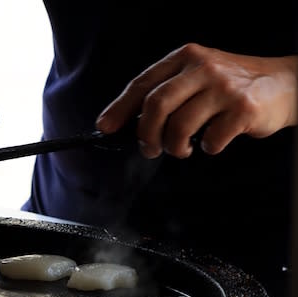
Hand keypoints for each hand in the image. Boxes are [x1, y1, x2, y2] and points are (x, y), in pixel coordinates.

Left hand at [96, 43, 297, 158]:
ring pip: (179, 126)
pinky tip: (211, 142)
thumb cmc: (232, 86)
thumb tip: (126, 122)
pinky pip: (210, 140)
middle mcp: (204, 68)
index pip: (143, 83)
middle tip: (148, 149)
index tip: (105, 127)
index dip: (120, 108)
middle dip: (145, 134)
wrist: (285, 84)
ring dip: (174, 146)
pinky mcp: (243, 109)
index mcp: (186, 57)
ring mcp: (224, 88)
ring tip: (180, 149)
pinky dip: (206, 148)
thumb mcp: (197, 76)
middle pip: (156, 105)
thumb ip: (167, 92)